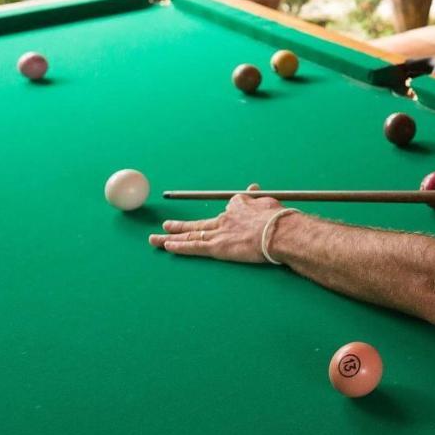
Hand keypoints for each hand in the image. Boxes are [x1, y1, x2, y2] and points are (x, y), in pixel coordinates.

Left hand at [149, 183, 288, 262]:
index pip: (229, 209)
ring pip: (190, 234)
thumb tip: (255, 188)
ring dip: (172, 236)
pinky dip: (179, 246)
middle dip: (180, 225)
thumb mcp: (270, 202)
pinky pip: (193, 246)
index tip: (231, 217)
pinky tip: (166, 246)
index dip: (229, 214)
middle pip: (198, 222)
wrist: (279, 231)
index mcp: (239, 205)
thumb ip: (260, 198)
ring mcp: (219, 232)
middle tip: (166, 224)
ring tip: (155, 237)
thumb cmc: (278, 219)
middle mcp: (225, 217)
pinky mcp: (216, 246)